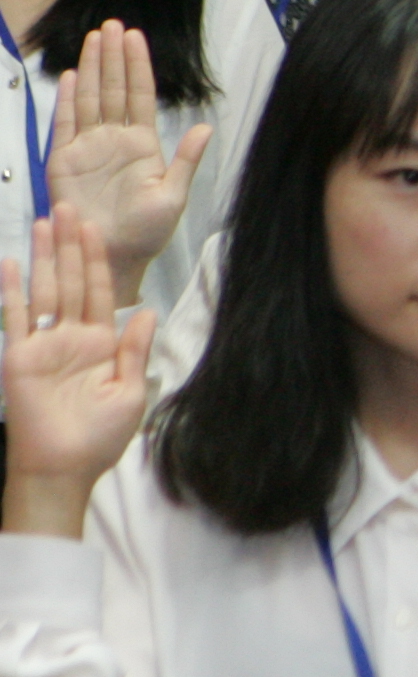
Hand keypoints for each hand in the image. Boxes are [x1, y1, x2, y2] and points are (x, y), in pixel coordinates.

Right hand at [0, 208, 153, 501]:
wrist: (64, 468)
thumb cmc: (100, 437)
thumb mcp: (130, 391)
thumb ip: (134, 350)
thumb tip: (146, 310)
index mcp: (101, 344)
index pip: (100, 292)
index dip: (98, 261)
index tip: (95, 229)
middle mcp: (71, 337)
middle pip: (71, 283)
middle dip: (71, 247)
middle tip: (70, 208)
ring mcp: (43, 344)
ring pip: (45, 291)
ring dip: (44, 258)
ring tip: (45, 223)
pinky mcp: (20, 356)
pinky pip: (15, 318)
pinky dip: (12, 291)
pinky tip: (10, 264)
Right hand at [45, 23, 209, 295]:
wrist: (113, 255)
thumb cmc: (147, 231)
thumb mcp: (174, 195)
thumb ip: (187, 160)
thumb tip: (205, 127)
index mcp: (144, 144)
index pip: (141, 96)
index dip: (138, 66)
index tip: (135, 36)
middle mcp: (115, 139)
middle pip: (114, 89)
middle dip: (113, 57)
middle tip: (112, 24)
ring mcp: (88, 147)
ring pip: (90, 99)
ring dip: (93, 68)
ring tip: (94, 38)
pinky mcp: (64, 160)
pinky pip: (65, 124)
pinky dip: (68, 100)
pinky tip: (73, 76)